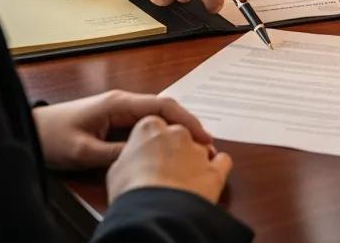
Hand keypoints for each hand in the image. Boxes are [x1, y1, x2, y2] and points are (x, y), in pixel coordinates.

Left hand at [33, 90, 212, 171]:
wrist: (32, 130)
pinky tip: (170, 147)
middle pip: (165, 108)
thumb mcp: (84, 151)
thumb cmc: (54, 137)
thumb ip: (115, 153)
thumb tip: (147, 157)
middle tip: (206, 147)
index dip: (186, 119)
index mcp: (119, 102)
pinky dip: (162, 133)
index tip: (204, 137)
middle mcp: (123, 101)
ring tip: (194, 149)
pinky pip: (146, 123)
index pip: (162, 104)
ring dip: (176, 129)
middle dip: (187, 124)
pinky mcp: (115, 119)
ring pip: (157, 115)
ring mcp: (120, 109)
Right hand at [106, 114, 232, 205]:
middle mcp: (177, 133)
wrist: (154, 212)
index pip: (154, 127)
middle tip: (165, 170)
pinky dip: (218, 168)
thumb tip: (134, 161)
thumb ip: (130, 156)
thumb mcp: (116, 170)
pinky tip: (209, 177)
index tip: (150, 153)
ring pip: (200, 148)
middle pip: (179, 135)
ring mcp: (198, 149)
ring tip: (184, 181)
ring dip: (194, 160)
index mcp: (150, 127)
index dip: (152, 142)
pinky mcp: (215, 169)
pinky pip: (222, 162)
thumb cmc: (131, 191)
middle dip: (175, 150)